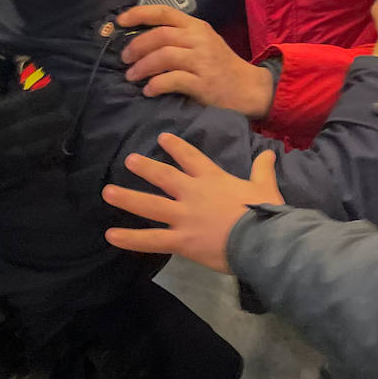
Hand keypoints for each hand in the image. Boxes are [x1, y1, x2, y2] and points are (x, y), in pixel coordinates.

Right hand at [0, 88, 73, 202]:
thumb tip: (17, 57)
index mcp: (2, 111)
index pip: (43, 97)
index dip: (56, 88)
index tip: (56, 83)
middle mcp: (12, 134)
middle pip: (57, 120)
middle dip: (63, 108)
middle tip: (60, 102)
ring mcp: (16, 155)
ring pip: (55, 140)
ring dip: (59, 128)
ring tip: (56, 118)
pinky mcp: (16, 170)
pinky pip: (44, 157)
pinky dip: (50, 145)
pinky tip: (49, 137)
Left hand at [103, 133, 283, 273]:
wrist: (261, 239)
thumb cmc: (264, 212)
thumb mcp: (265, 186)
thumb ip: (263, 168)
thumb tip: (269, 151)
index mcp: (213, 179)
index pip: (191, 158)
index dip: (176, 147)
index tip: (163, 138)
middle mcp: (193, 193)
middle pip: (164, 176)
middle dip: (146, 167)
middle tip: (129, 160)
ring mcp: (184, 216)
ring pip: (150, 205)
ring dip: (128, 198)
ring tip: (107, 192)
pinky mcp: (181, 240)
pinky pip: (151, 240)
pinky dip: (130, 239)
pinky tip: (111, 235)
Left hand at [118, 5, 274, 117]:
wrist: (249, 88)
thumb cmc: (220, 65)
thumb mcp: (203, 42)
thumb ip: (179, 36)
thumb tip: (141, 39)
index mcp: (197, 26)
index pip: (164, 11)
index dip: (139, 13)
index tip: (120, 21)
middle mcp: (199, 40)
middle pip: (160, 35)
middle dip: (136, 46)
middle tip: (125, 59)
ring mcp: (202, 61)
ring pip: (164, 56)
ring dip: (142, 67)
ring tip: (131, 77)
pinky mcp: (203, 83)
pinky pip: (173, 80)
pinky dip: (156, 85)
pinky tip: (148, 91)